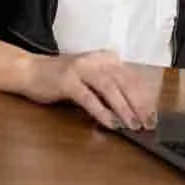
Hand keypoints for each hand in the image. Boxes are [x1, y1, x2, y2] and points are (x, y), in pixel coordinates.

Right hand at [21, 50, 156, 130]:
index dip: (145, 98)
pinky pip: (89, 98)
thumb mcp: (92, 79)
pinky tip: (111, 124)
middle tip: (147, 124)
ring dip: (123, 108)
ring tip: (132, 125)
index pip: (132, 78)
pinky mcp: (67, 81)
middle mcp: (97, 60)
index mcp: (107, 58)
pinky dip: (102, 112)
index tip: (153, 116)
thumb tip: (135, 110)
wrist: (31, 71)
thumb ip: (111, 89)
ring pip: (109, 88)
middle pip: (124, 82)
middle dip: (138, 105)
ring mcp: (82, 68)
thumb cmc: (64, 79)